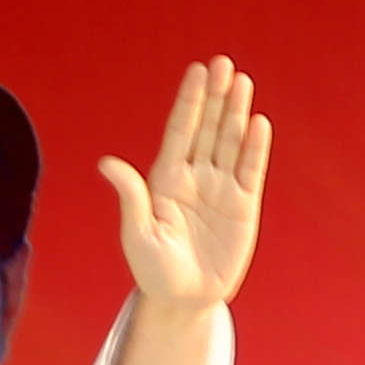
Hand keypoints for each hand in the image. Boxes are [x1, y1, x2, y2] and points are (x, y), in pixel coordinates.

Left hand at [99, 56, 271, 317]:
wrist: (185, 300)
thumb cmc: (154, 271)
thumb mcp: (138, 235)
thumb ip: (130, 197)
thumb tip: (107, 163)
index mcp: (166, 179)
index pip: (180, 131)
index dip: (189, 101)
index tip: (196, 71)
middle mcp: (195, 176)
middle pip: (207, 127)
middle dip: (215, 96)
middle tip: (222, 63)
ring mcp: (221, 188)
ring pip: (230, 141)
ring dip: (236, 112)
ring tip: (242, 81)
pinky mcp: (243, 206)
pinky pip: (250, 170)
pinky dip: (255, 147)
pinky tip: (258, 123)